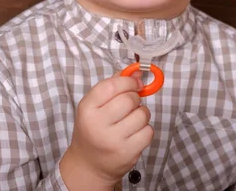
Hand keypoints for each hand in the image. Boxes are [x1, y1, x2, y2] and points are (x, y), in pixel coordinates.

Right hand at [60, 73, 153, 189]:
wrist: (89, 165)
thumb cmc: (93, 129)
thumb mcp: (94, 105)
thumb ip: (114, 84)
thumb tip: (138, 71)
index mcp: (87, 109)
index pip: (112, 86)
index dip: (128, 81)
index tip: (135, 83)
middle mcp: (98, 125)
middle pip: (129, 99)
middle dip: (135, 97)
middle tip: (130, 104)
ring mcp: (113, 141)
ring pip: (142, 115)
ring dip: (141, 113)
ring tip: (131, 119)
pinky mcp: (128, 153)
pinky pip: (148, 131)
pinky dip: (145, 129)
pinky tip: (134, 133)